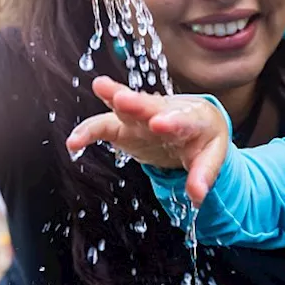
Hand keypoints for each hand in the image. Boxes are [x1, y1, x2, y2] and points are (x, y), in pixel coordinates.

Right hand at [67, 76, 229, 205]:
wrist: (193, 122)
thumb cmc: (201, 139)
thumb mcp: (210, 157)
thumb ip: (202, 175)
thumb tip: (197, 197)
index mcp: (192, 118)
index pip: (183, 119)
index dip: (172, 121)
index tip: (160, 124)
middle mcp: (165, 111)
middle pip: (151, 105)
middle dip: (137, 103)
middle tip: (123, 99)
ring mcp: (142, 116)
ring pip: (126, 105)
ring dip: (113, 96)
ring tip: (99, 87)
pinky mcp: (123, 125)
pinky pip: (103, 126)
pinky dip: (88, 131)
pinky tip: (74, 142)